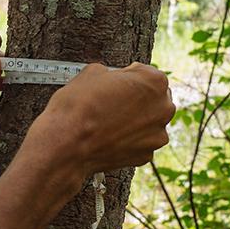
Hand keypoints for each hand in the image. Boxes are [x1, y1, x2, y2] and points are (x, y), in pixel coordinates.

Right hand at [27, 63, 174, 178]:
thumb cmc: (78, 107)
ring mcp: (156, 135)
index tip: (115, 83)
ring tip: (109, 122)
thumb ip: (111, 73)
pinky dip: (128, 140)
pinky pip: (140, 142)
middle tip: (112, 102)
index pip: (146, 72)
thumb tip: (109, 78)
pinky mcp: (146, 156)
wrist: (66, 144)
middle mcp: (163, 109)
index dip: (127, 76)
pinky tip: (109, 137)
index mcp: (154, 82)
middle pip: (153, 98)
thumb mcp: (92, 72)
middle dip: (136, 99)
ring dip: (134, 120)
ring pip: (148, 122)